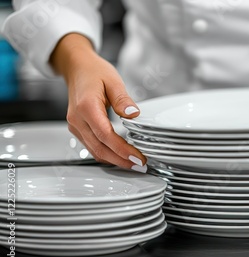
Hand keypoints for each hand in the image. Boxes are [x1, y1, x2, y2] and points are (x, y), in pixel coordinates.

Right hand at [50, 34, 146, 171]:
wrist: (76, 68)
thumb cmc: (93, 72)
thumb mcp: (113, 80)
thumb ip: (123, 99)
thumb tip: (133, 114)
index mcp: (86, 107)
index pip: (105, 135)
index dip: (122, 150)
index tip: (137, 157)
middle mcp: (77, 119)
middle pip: (99, 148)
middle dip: (120, 160)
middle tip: (140, 165)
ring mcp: (75, 126)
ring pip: (94, 151)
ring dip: (114, 160)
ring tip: (133, 164)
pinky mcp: (78, 128)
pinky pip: (92, 146)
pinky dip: (106, 154)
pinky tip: (120, 156)